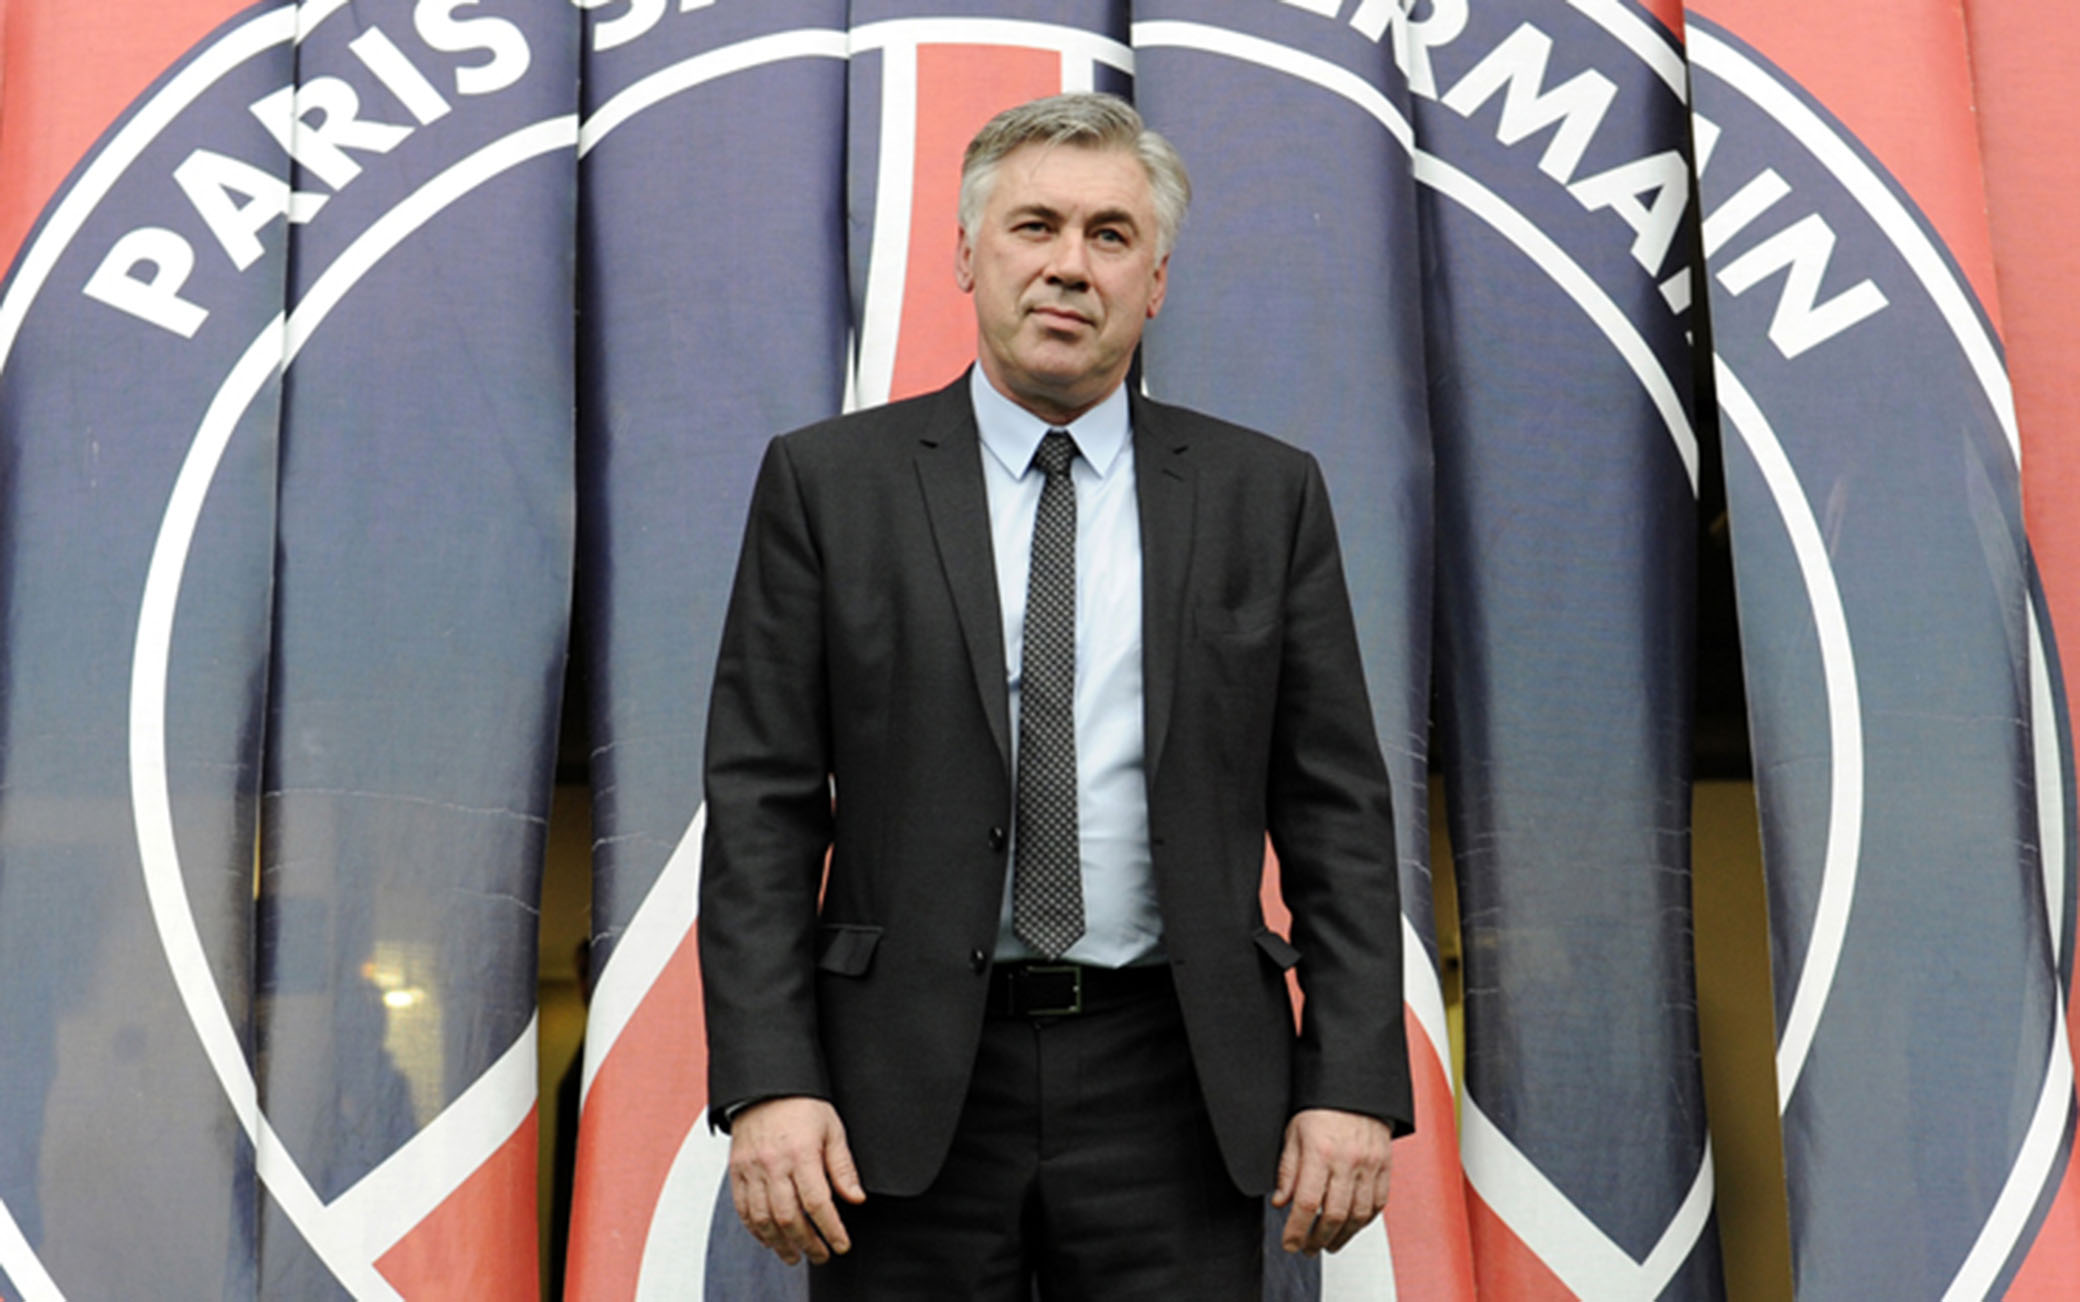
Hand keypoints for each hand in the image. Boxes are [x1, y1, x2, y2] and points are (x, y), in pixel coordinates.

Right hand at [727, 1096, 866, 1265]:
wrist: (766, 1086)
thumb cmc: (802, 1104)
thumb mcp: (832, 1129)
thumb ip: (842, 1166)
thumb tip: (856, 1198)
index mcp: (801, 1152)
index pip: (818, 1202)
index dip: (831, 1229)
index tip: (841, 1244)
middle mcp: (773, 1163)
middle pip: (790, 1217)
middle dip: (808, 1243)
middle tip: (821, 1255)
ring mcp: (751, 1169)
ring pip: (764, 1219)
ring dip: (780, 1243)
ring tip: (795, 1255)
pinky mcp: (737, 1172)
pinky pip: (743, 1209)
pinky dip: (756, 1230)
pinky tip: (770, 1238)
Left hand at [1271, 1107, 1394, 1255]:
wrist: (1353, 1087)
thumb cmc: (1321, 1107)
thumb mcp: (1293, 1134)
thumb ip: (1287, 1170)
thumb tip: (1281, 1202)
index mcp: (1320, 1152)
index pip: (1307, 1203)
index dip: (1297, 1230)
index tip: (1290, 1244)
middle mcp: (1347, 1161)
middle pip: (1334, 1215)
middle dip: (1318, 1239)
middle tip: (1307, 1248)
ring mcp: (1369, 1165)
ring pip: (1358, 1215)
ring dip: (1342, 1237)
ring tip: (1328, 1244)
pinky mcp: (1384, 1167)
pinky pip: (1378, 1204)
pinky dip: (1364, 1221)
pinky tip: (1351, 1227)